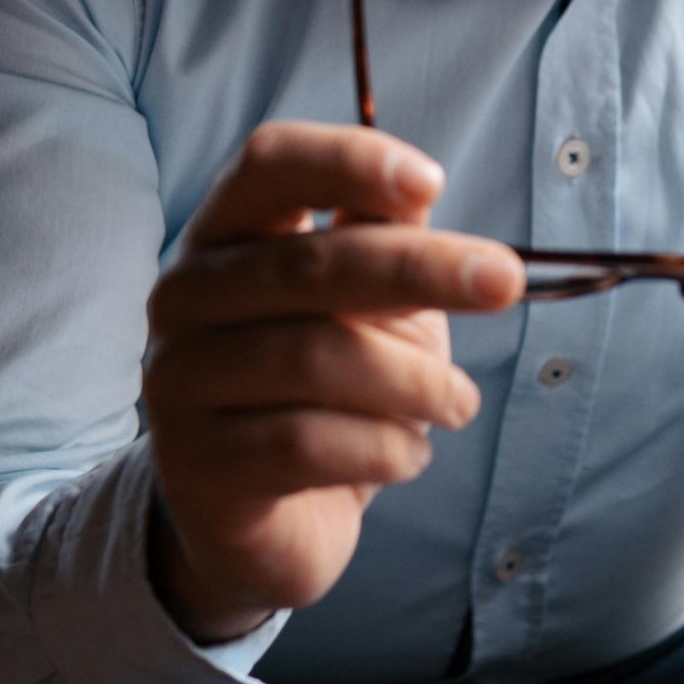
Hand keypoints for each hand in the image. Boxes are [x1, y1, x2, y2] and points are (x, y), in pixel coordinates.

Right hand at [143, 121, 524, 642]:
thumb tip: (418, 186)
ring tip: (459, 404)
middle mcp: (184, 296)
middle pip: (308, 265)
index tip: (432, 181)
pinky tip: (409, 456)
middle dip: (422, 269)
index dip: (349, 162)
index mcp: (226, 234)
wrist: (268, 522)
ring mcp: (178, 380)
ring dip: (414, 381)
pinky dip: (385, 448)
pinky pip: (308, 444)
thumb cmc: (327, 393)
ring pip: (315, 359)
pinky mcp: (197, 465)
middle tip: (505, 282)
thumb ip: (384, 244)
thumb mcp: (369, 307)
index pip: (270, 164)